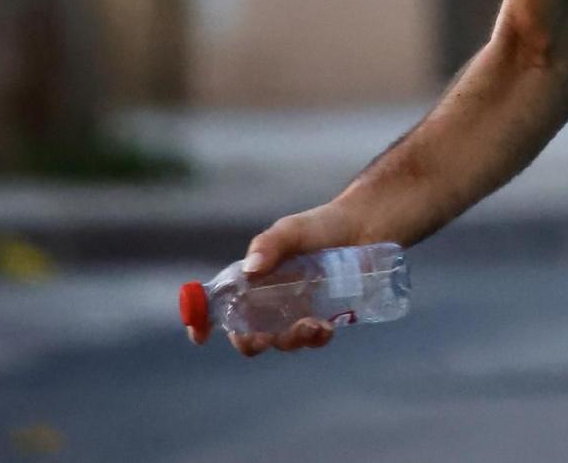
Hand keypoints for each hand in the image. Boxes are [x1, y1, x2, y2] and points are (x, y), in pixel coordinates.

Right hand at [188, 197, 374, 356]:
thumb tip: (251, 270)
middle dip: (251, 342)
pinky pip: (313, 338)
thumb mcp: (292, 230)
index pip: (223, 306)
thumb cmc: (323, 225)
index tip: (199, 336)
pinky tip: (327, 327)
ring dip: (291, 340)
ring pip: (282, 340)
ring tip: (313, 325)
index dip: (204, 323)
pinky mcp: (325, 316)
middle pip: (248, 334)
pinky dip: (316, 338)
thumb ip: (269, 245)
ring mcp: (298, 311)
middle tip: (263, 338)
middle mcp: (272, 300)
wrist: (367, 226)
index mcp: (255, 280)